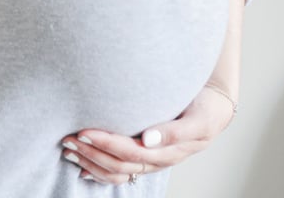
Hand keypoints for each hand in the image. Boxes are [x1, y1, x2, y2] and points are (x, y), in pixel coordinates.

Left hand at [58, 84, 236, 184]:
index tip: (84, 131)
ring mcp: (151, 161)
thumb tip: (148, 139)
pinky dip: (100, 171)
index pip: (130, 153)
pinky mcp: (147, 158)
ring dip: (91, 162)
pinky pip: (121, 173)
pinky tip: (84, 168)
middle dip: (91, 154)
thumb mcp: (198, 119)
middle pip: (119, 165)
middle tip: (68, 139)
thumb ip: (175, 130)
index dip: (106, 144)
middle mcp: (157, 160)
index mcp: (169, 151)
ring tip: (69, 150)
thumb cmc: (206, 110)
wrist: (216, 109)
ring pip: (117, 172)